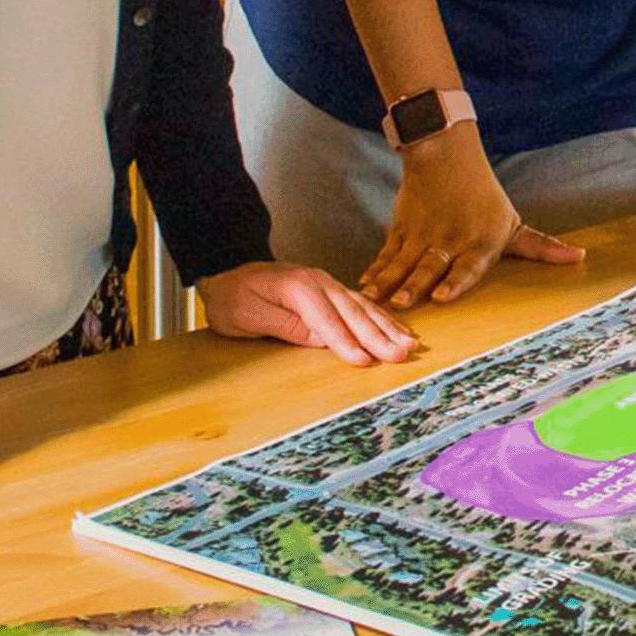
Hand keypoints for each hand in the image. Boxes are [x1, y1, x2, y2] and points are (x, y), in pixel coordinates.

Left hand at [199, 262, 417, 364]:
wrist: (226, 274)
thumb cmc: (232, 299)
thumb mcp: (246, 315)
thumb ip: (284, 325)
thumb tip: (320, 339)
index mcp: (297, 287)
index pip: (326, 320)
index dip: (346, 342)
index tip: (365, 361)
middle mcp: (318, 282)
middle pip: (353, 313)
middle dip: (379, 336)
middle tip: (401, 354)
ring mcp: (327, 284)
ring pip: (363, 308)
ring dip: (388, 327)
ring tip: (409, 344)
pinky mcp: (331, 292)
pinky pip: (361, 305)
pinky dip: (382, 318)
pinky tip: (398, 328)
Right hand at [359, 131, 584, 309]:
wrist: (445, 156)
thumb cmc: (484, 197)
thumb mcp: (513, 224)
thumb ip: (542, 247)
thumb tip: (580, 258)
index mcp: (478, 244)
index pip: (466, 267)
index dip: (454, 282)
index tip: (441, 297)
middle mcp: (449, 242)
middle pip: (430, 266)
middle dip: (415, 286)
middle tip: (402, 304)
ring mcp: (421, 236)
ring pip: (403, 262)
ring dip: (389, 282)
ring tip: (375, 298)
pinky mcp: (401, 230)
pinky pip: (387, 254)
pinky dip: (376, 270)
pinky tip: (364, 286)